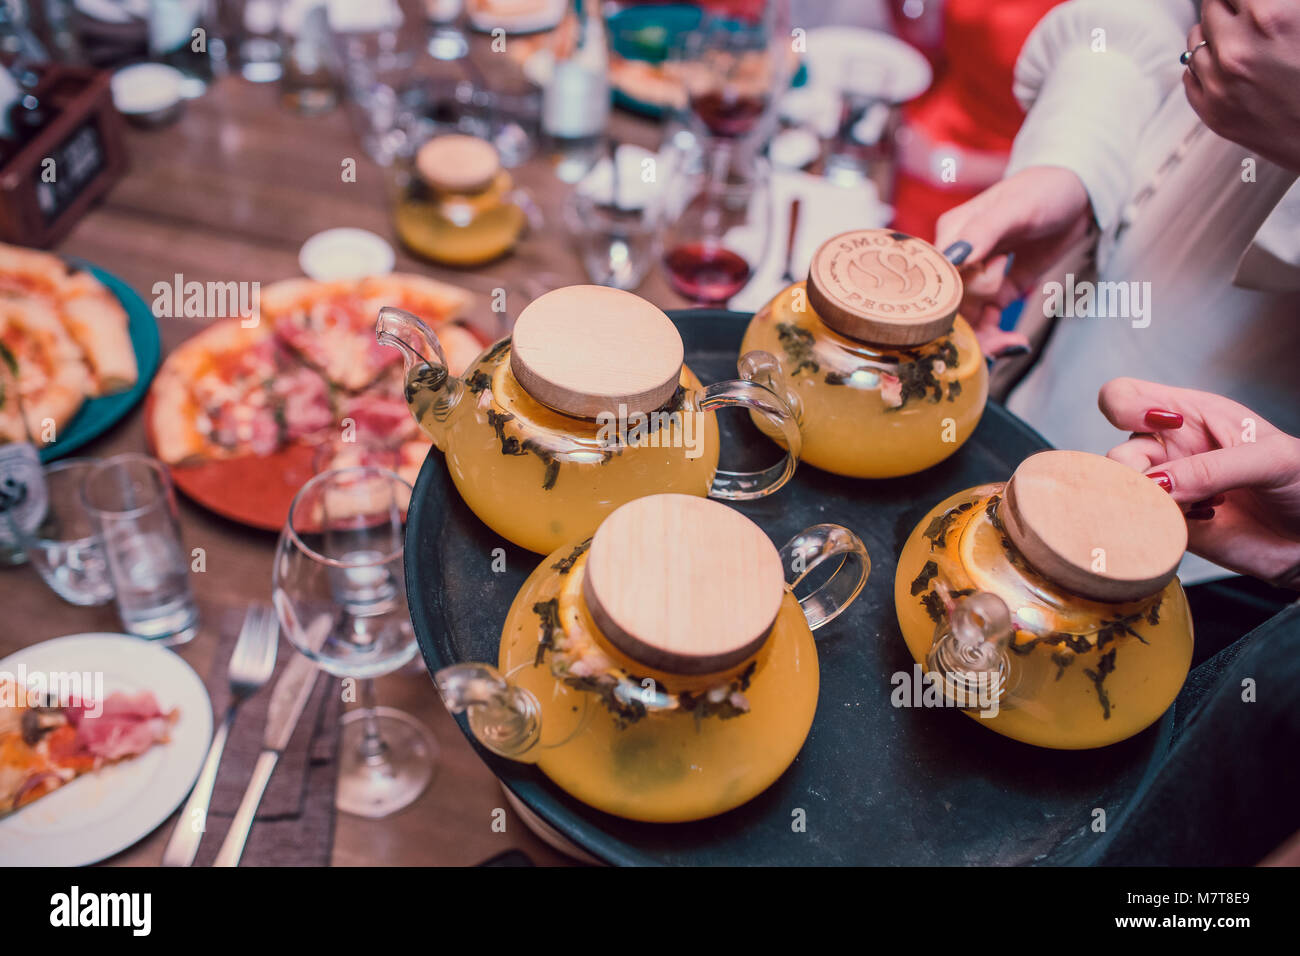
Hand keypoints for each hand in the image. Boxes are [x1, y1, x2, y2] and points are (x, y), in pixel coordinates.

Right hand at [934, 167, 1094, 356]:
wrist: (1079, 196)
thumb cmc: (1045, 190)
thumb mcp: (1016, 207)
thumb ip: (982, 232)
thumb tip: (952, 257)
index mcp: (952, 234)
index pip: (936, 277)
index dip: (949, 301)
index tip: (973, 317)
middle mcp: (958, 259)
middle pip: (948, 304)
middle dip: (968, 328)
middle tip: (995, 344)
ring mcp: (978, 276)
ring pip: (966, 317)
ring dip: (984, 338)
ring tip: (1010, 345)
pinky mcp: (999, 290)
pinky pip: (989, 320)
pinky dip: (999, 335)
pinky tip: (1016, 342)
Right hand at [1099, 377, 1299, 587]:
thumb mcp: (1272, 460)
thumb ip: (1213, 468)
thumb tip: (1157, 483)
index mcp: (1191, 416)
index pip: (1126, 397)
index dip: (1124, 408)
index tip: (1151, 426)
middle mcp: (1170, 450)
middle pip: (1117, 454)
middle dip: (1133, 473)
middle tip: (1165, 489)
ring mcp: (1166, 489)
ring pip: (1121, 492)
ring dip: (1148, 503)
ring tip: (1194, 508)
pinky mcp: (1167, 526)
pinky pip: (1137, 525)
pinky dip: (1155, 527)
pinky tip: (1199, 523)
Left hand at [1183, 0, 1299, 172]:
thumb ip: (1278, 5)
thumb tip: (1251, 5)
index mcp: (1269, 16)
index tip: (1248, 5)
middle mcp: (1237, 49)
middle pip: (1211, 8)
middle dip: (1228, 9)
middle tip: (1245, 16)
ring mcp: (1219, 84)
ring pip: (1196, 41)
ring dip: (1213, 36)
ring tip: (1238, 41)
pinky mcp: (1212, 112)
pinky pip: (1190, 75)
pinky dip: (1204, 66)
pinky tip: (1227, 67)